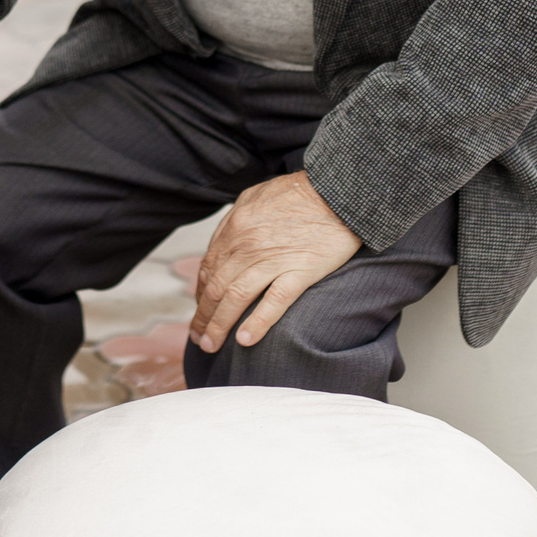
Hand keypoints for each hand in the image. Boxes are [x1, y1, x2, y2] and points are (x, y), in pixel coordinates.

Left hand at [189, 172, 364, 353]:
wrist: (338, 191)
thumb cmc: (300, 193)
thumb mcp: (256, 196)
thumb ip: (236, 219)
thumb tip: (222, 242)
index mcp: (236, 227)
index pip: (209, 268)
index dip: (201, 293)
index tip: (202, 309)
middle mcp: (248, 245)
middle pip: (216, 288)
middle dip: (203, 317)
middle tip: (198, 337)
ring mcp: (273, 259)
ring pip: (236, 298)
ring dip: (219, 326)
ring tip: (211, 345)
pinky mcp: (300, 271)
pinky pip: (274, 302)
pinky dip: (257, 323)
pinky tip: (245, 340)